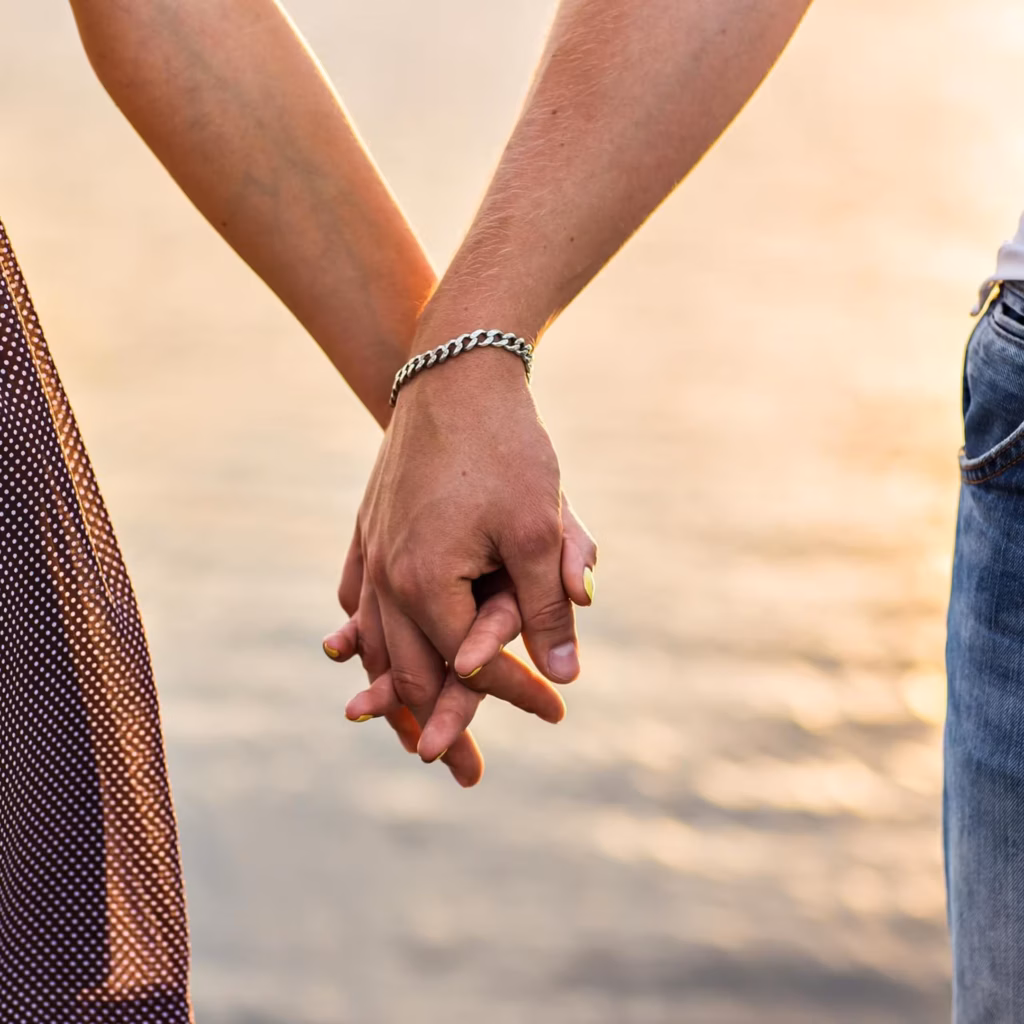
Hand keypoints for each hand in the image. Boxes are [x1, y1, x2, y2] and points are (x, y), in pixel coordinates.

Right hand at [323, 350, 596, 784]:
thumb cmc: (506, 450)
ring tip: (406, 725)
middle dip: (438, 720)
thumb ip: (547, 610)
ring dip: (390, 688)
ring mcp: (371, 550)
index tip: (557, 713)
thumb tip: (564, 679)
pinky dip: (365, 635)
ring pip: (373, 641)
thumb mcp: (537, 531)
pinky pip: (357, 599)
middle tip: (459, 765)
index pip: (470, 667)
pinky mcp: (369, 528)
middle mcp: (385, 577)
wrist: (455, 373)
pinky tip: (364, 650)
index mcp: (425, 584)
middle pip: (405, 672)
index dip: (516, 695)